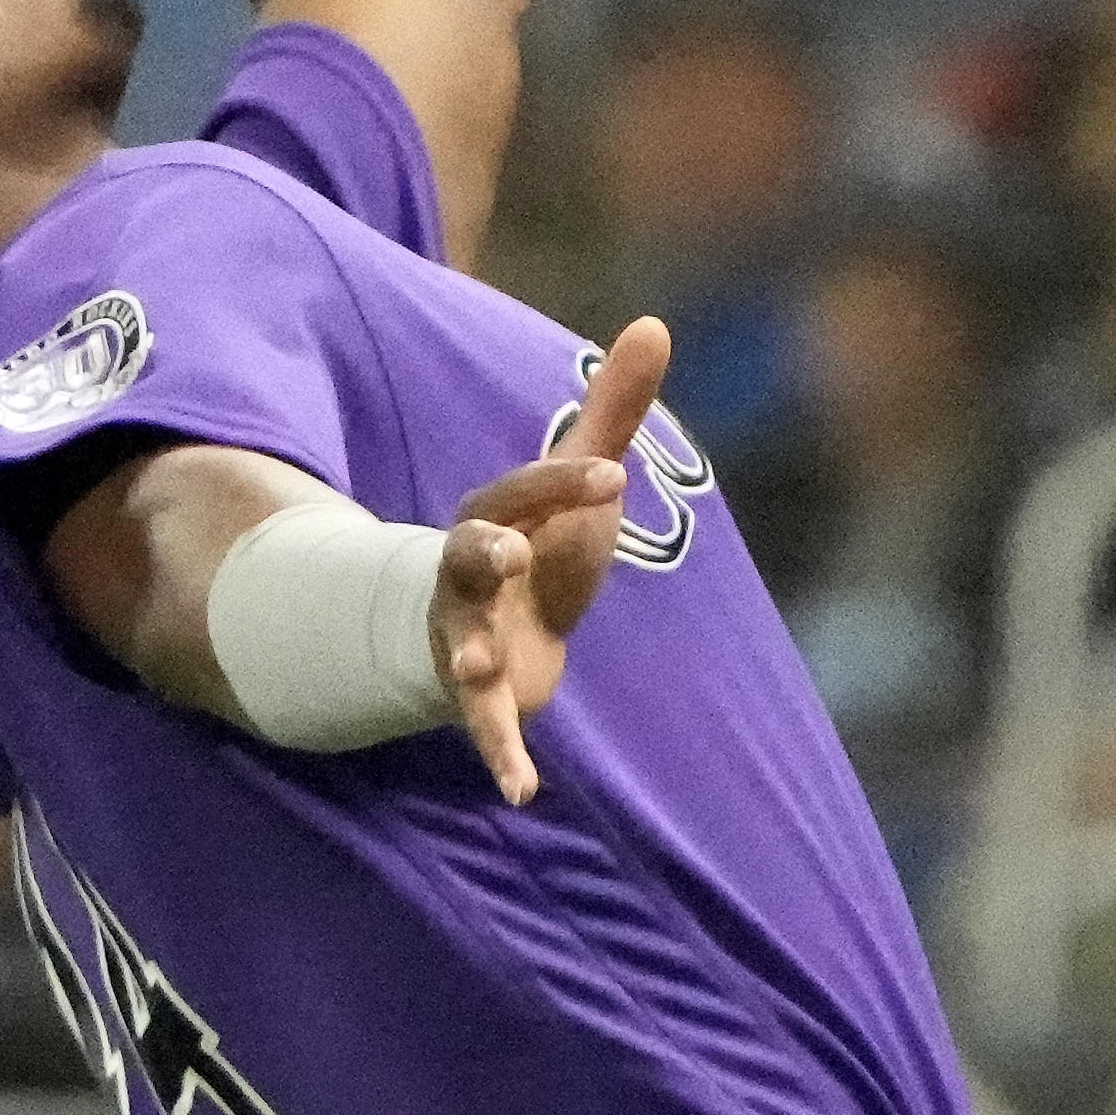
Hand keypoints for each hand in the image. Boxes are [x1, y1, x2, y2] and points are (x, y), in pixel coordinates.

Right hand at [425, 316, 668, 803]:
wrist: (487, 624)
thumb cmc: (540, 543)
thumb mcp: (580, 478)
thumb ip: (614, 408)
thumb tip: (655, 322)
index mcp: (498, 516)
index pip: (524, 491)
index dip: (563, 482)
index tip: (614, 472)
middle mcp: (470, 574)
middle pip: (467, 558)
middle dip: (482, 554)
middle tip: (507, 552)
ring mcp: (466, 636)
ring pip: (461, 645)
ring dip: (471, 657)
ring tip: (484, 670)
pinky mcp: (480, 697)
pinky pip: (484, 728)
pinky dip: (502, 759)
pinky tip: (524, 792)